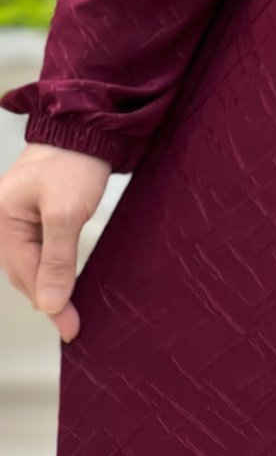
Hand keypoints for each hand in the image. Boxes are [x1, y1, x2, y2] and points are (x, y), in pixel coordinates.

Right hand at [0, 142, 110, 341]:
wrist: (87, 127)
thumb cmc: (75, 164)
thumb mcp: (67, 213)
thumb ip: (57, 259)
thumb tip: (50, 305)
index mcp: (2, 220)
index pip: (26, 274)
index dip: (51, 303)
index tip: (71, 328)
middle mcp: (2, 220)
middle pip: (24, 273)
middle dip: (48, 298)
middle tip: (74, 324)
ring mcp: (15, 216)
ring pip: (30, 263)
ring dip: (49, 285)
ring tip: (69, 311)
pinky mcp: (32, 212)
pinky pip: (37, 249)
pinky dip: (50, 266)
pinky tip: (62, 280)